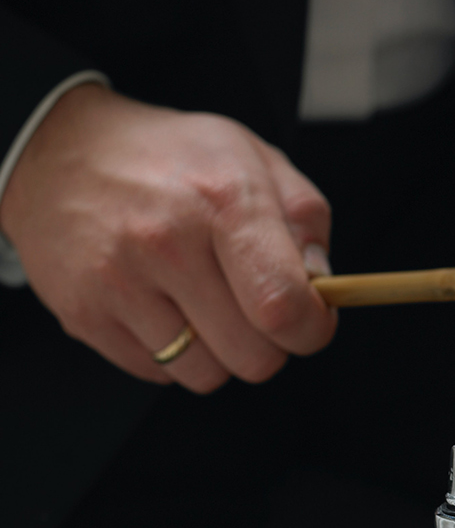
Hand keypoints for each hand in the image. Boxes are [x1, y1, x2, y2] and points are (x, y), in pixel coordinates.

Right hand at [0, 84, 336, 391]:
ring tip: (205, 303)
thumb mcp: (254, 159)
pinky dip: (171, 352)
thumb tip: (322, 285)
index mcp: (223, 199)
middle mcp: (166, 242)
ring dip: (219, 353)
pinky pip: (157, 373)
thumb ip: (305, 220)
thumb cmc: (171, 159)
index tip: (312, 321)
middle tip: (255, 309)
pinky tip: (163, 306)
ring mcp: (118, 282)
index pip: (284, 305)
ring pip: (206, 375)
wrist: (60, 152)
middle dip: (270, 344)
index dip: (313, 329)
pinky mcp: (84, 314)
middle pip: (253, 356)